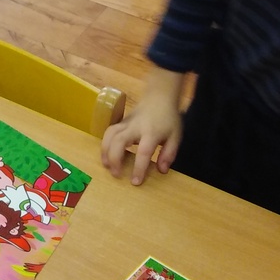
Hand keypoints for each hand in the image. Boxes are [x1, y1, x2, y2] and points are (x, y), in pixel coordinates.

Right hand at [101, 68, 184, 184]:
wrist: (159, 98)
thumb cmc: (168, 119)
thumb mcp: (175, 136)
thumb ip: (169, 154)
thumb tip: (161, 171)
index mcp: (151, 132)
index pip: (143, 151)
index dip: (139, 167)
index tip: (135, 182)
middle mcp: (135, 127)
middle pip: (119, 141)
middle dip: (115, 159)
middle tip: (116, 174)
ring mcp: (125, 123)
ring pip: (109, 135)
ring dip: (105, 152)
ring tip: (106, 166)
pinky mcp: (119, 122)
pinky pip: (108, 133)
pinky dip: (104, 144)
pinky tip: (106, 155)